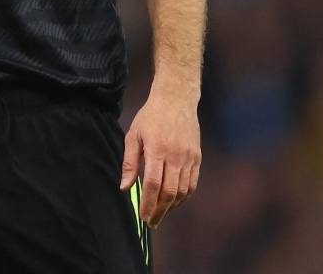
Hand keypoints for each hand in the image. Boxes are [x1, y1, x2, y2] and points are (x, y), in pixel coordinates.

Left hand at [120, 88, 201, 227]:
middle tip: (152, 222)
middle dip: (160, 211)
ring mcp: (189, 158)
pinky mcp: (198, 158)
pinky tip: (174, 202)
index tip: (143, 216)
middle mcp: (176, 156)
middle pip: (170, 192)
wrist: (176, 100)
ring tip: (161, 214)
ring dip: (172, 206)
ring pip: (183, 191)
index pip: (154, 184)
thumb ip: (129, 162)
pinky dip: (183, 196)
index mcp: (157, 149)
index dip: (149, 204)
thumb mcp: (133, 135)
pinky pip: (192, 184)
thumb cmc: (150, 117)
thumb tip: (125, 187)